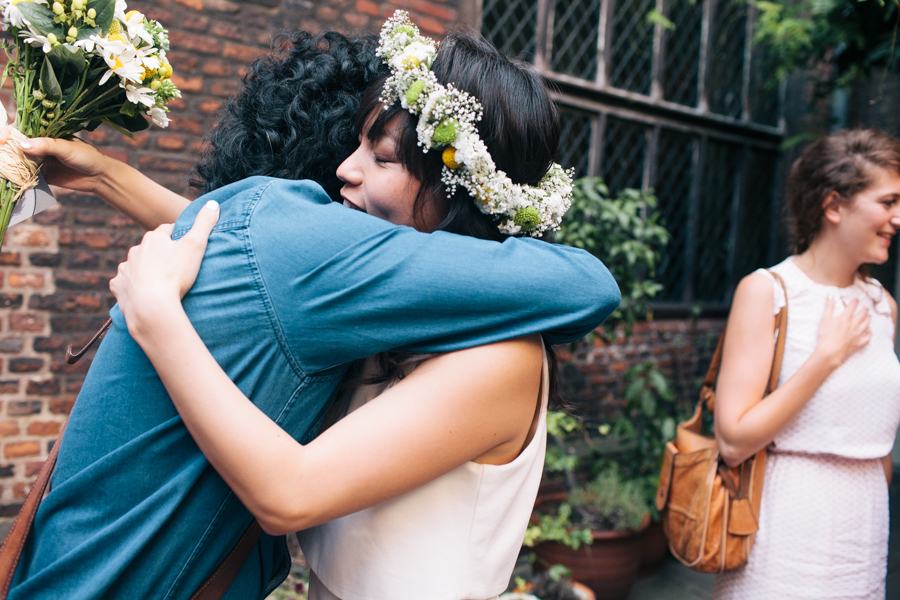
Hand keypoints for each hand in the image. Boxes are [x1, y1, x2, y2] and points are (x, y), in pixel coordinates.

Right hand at [0, 125, 109, 193]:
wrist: (99, 176)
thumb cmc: (87, 156)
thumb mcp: (66, 148)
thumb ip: (46, 145)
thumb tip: (21, 144)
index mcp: (44, 133)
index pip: (20, 129)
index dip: (7, 133)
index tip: (2, 139)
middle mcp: (38, 145)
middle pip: (15, 146)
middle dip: (5, 150)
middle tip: (1, 157)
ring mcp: (39, 160)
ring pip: (18, 161)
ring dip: (9, 164)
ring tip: (4, 168)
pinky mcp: (42, 175)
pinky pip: (26, 176)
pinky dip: (18, 177)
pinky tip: (11, 179)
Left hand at [110, 201, 219, 339]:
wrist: (151, 306)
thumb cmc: (175, 275)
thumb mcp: (196, 245)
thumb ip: (204, 223)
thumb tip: (213, 203)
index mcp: (154, 238)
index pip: (167, 230)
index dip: (178, 236)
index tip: (186, 245)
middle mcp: (136, 250)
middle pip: (150, 248)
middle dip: (160, 253)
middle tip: (175, 266)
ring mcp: (125, 268)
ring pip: (136, 265)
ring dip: (145, 269)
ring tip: (159, 282)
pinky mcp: (118, 286)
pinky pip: (124, 283)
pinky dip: (131, 286)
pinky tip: (142, 294)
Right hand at [815, 297, 870, 367]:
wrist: (831, 351)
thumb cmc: (826, 335)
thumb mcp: (824, 319)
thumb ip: (828, 307)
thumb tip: (830, 296)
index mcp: (845, 318)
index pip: (852, 307)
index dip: (854, 302)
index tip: (855, 300)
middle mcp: (853, 325)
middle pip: (862, 315)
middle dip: (864, 310)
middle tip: (864, 308)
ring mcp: (857, 334)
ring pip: (865, 325)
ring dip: (867, 319)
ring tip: (868, 317)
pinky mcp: (857, 343)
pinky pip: (866, 338)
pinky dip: (869, 335)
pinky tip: (869, 332)